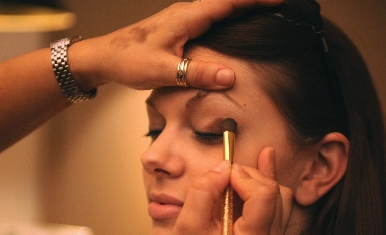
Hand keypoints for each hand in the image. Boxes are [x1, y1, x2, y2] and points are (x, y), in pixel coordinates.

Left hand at [74, 0, 282, 90]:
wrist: (106, 57)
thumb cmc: (129, 59)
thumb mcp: (164, 70)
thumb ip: (197, 73)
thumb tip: (230, 76)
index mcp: (187, 16)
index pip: (229, 1)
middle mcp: (187, 12)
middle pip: (228, 0)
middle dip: (254, 0)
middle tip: (280, 5)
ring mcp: (183, 18)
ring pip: (220, 7)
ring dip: (242, 6)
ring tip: (266, 10)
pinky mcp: (180, 27)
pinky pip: (211, 17)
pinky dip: (228, 16)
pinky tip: (235, 25)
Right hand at [162, 148, 292, 234]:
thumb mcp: (187, 225)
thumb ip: (204, 192)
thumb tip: (223, 166)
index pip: (264, 194)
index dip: (243, 176)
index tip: (221, 174)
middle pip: (273, 191)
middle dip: (247, 176)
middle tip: (221, 177)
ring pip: (279, 195)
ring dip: (256, 179)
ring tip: (234, 176)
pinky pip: (278, 203)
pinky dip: (266, 182)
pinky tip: (265, 159)